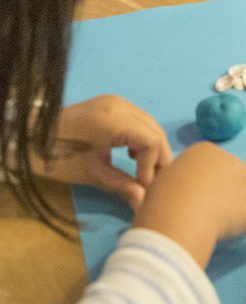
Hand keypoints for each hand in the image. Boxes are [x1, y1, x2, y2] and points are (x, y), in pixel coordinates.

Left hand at [31, 95, 171, 209]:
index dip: (153, 166)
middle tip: (153, 183)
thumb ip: (122, 185)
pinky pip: (138, 120)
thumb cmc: (58, 157)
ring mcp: (117, 101)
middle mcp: (121, 105)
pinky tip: (132, 155)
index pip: (151, 141)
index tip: (143, 187)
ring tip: (145, 172)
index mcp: (114, 119)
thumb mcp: (91, 173)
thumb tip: (144, 201)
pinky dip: (141, 138)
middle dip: (158, 158)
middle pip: (155, 131)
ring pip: (149, 124)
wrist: (31, 136)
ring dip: (151, 149)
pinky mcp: (112, 104)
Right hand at [133, 142, 245, 268]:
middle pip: (239, 174)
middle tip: (215, 212)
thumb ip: (172, 183)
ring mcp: (245, 184)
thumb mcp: (160, 182)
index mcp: (204, 152)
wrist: (176, 213)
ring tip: (240, 218)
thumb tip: (169, 193)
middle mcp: (229, 162)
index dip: (210, 181)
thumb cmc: (160, 199)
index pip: (216, 163)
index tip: (198, 198)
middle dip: (232, 190)